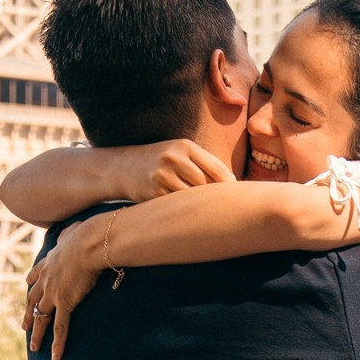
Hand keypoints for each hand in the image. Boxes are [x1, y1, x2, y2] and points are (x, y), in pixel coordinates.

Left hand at [23, 220, 110, 359]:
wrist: (90, 242)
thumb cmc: (87, 234)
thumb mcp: (74, 231)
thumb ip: (70, 233)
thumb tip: (74, 229)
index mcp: (49, 261)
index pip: (36, 275)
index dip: (32, 283)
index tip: (28, 286)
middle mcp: (46, 279)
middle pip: (32, 300)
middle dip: (28, 314)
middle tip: (24, 326)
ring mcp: (53, 293)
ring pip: (41, 318)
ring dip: (36, 334)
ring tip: (33, 348)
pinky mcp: (64, 302)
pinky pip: (59, 328)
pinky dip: (57, 344)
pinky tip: (54, 357)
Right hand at [92, 138, 232, 201]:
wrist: (123, 167)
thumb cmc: (159, 161)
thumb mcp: (179, 153)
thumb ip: (202, 164)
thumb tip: (232, 183)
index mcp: (185, 146)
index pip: (216, 167)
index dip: (229, 184)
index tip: (237, 195)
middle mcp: (174, 158)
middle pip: (206, 183)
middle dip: (214, 197)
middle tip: (224, 208)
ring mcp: (163, 175)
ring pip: (193, 196)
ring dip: (200, 205)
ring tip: (207, 212)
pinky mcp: (154, 191)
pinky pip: (177, 205)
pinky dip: (185, 210)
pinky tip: (188, 214)